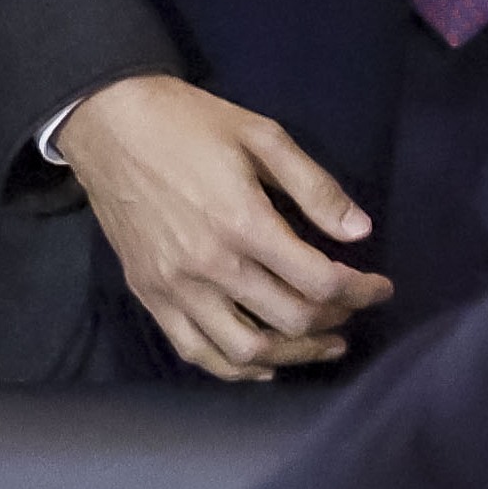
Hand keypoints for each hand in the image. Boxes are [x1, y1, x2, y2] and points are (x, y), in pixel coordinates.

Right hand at [52, 77, 388, 382]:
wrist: (107, 120)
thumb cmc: (188, 121)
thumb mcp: (259, 134)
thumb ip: (313, 186)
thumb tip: (360, 231)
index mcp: (242, 221)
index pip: (319, 281)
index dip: (361, 290)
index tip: (380, 286)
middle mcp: (210, 265)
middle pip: (291, 319)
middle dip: (336, 319)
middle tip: (351, 309)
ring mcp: (176, 287)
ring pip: (247, 350)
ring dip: (294, 355)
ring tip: (321, 343)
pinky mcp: (150, 294)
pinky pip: (197, 351)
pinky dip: (236, 368)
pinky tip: (263, 364)